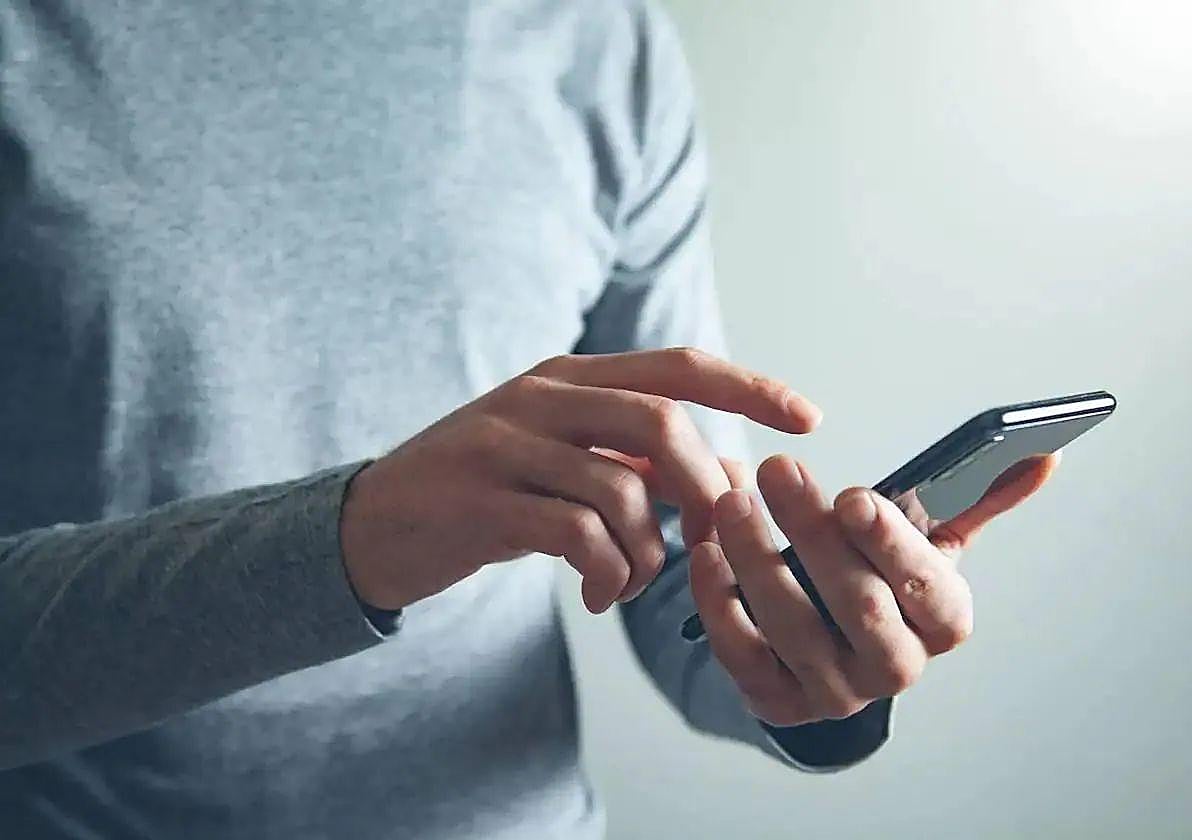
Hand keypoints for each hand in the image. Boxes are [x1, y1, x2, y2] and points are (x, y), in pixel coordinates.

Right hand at [339, 348, 820, 613]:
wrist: (374, 523)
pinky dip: (606, 572)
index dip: (749, 385)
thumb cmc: (486, 491)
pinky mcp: (481, 502)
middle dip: (703, 488)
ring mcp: (505, 444)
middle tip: (711, 541)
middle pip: (659, 421)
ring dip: (650, 549)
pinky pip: (574, 533)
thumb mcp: (562, 459)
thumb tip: (732, 475)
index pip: (677, 365)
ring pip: (620, 484)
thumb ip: (635, 459)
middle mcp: (540, 396)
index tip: (809, 418)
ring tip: (632, 582)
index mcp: (568, 377)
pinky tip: (597, 593)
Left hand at [689, 452, 1058, 725]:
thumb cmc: (878, 579)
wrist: (830, 650)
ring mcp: (834, 691)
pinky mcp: (777, 701)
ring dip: (756, 558)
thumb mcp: (928, 543)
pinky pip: (743, 655)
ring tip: (731, 501)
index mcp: (941, 623)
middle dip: (814, 534)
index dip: (893, 545)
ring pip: (793, 627)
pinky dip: (719, 603)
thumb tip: (1042, 455)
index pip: (931, 593)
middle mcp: (895, 666)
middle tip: (776, 470)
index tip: (854, 495)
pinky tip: (705, 552)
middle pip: (859, 605)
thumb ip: (976, 498)